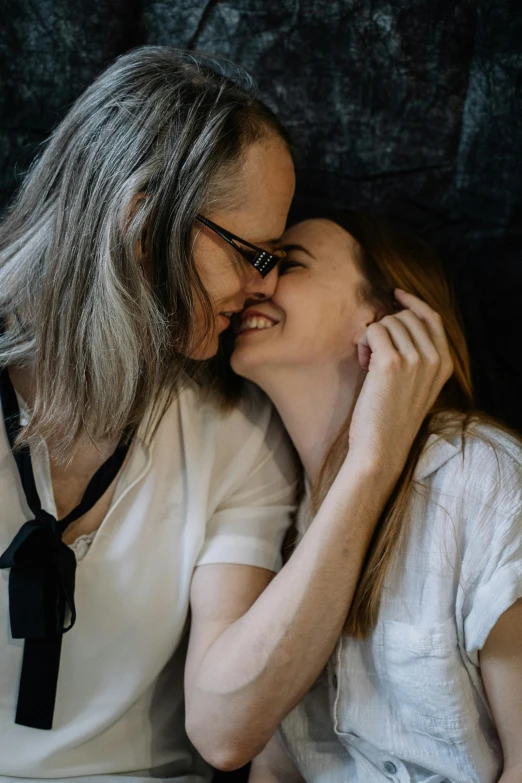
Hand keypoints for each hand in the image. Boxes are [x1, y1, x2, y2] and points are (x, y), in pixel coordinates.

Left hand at [347, 288, 452, 474]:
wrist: (381, 448)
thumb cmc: (391, 418)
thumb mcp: (416, 384)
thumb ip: (417, 355)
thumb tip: (396, 320)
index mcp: (445, 363)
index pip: (432, 317)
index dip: (412, 302)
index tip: (396, 295)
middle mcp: (434, 358)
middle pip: (405, 316)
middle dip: (384, 328)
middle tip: (373, 354)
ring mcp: (415, 359)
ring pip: (388, 321)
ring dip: (372, 337)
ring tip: (368, 363)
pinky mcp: (391, 362)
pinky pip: (373, 330)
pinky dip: (363, 343)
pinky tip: (363, 364)